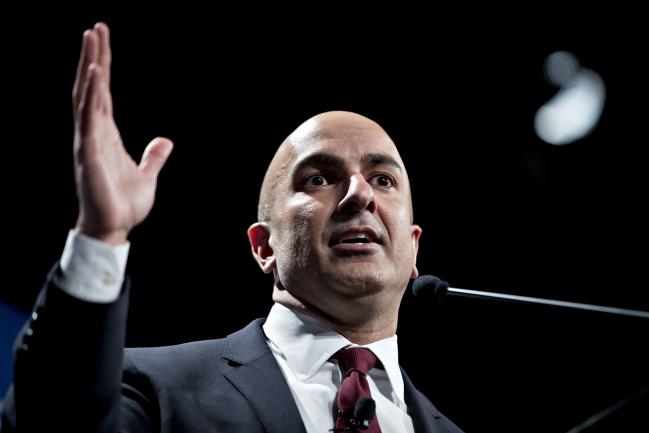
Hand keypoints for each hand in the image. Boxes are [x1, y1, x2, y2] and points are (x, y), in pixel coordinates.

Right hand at [72, 23, 172, 244]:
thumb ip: (154, 157)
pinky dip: (91, 95)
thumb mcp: (146, 175)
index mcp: (106, 134)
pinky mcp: (89, 152)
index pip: (104, 93)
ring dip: (90, 66)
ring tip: (91, 39)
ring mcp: (89, 140)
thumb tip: (165, 141)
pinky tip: (96, 74)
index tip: (102, 40)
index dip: (103, 66)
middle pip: (92, 87)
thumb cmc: (124, 204)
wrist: (114, 229)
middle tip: (95, 28)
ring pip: (87, 96)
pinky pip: (89, 118)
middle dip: (94, 56)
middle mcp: (94, 132)